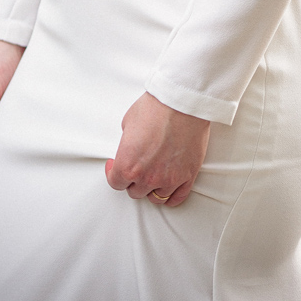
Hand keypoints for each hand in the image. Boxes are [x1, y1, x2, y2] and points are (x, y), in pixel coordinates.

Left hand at [105, 93, 209, 207]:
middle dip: (134, 181)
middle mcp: (147, 177)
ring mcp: (169, 179)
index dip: (113, 174)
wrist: (182, 102)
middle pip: (135, 192)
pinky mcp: (187, 176)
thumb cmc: (156, 108)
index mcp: (127, 165)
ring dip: (152, 188)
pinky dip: (171, 196)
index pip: (116, 183)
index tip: (115, 167)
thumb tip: (130, 147)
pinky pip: (177, 198)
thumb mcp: (128, 122)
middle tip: (137, 168)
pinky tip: (168, 188)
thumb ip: (127, 143)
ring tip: (153, 177)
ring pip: (156, 198)